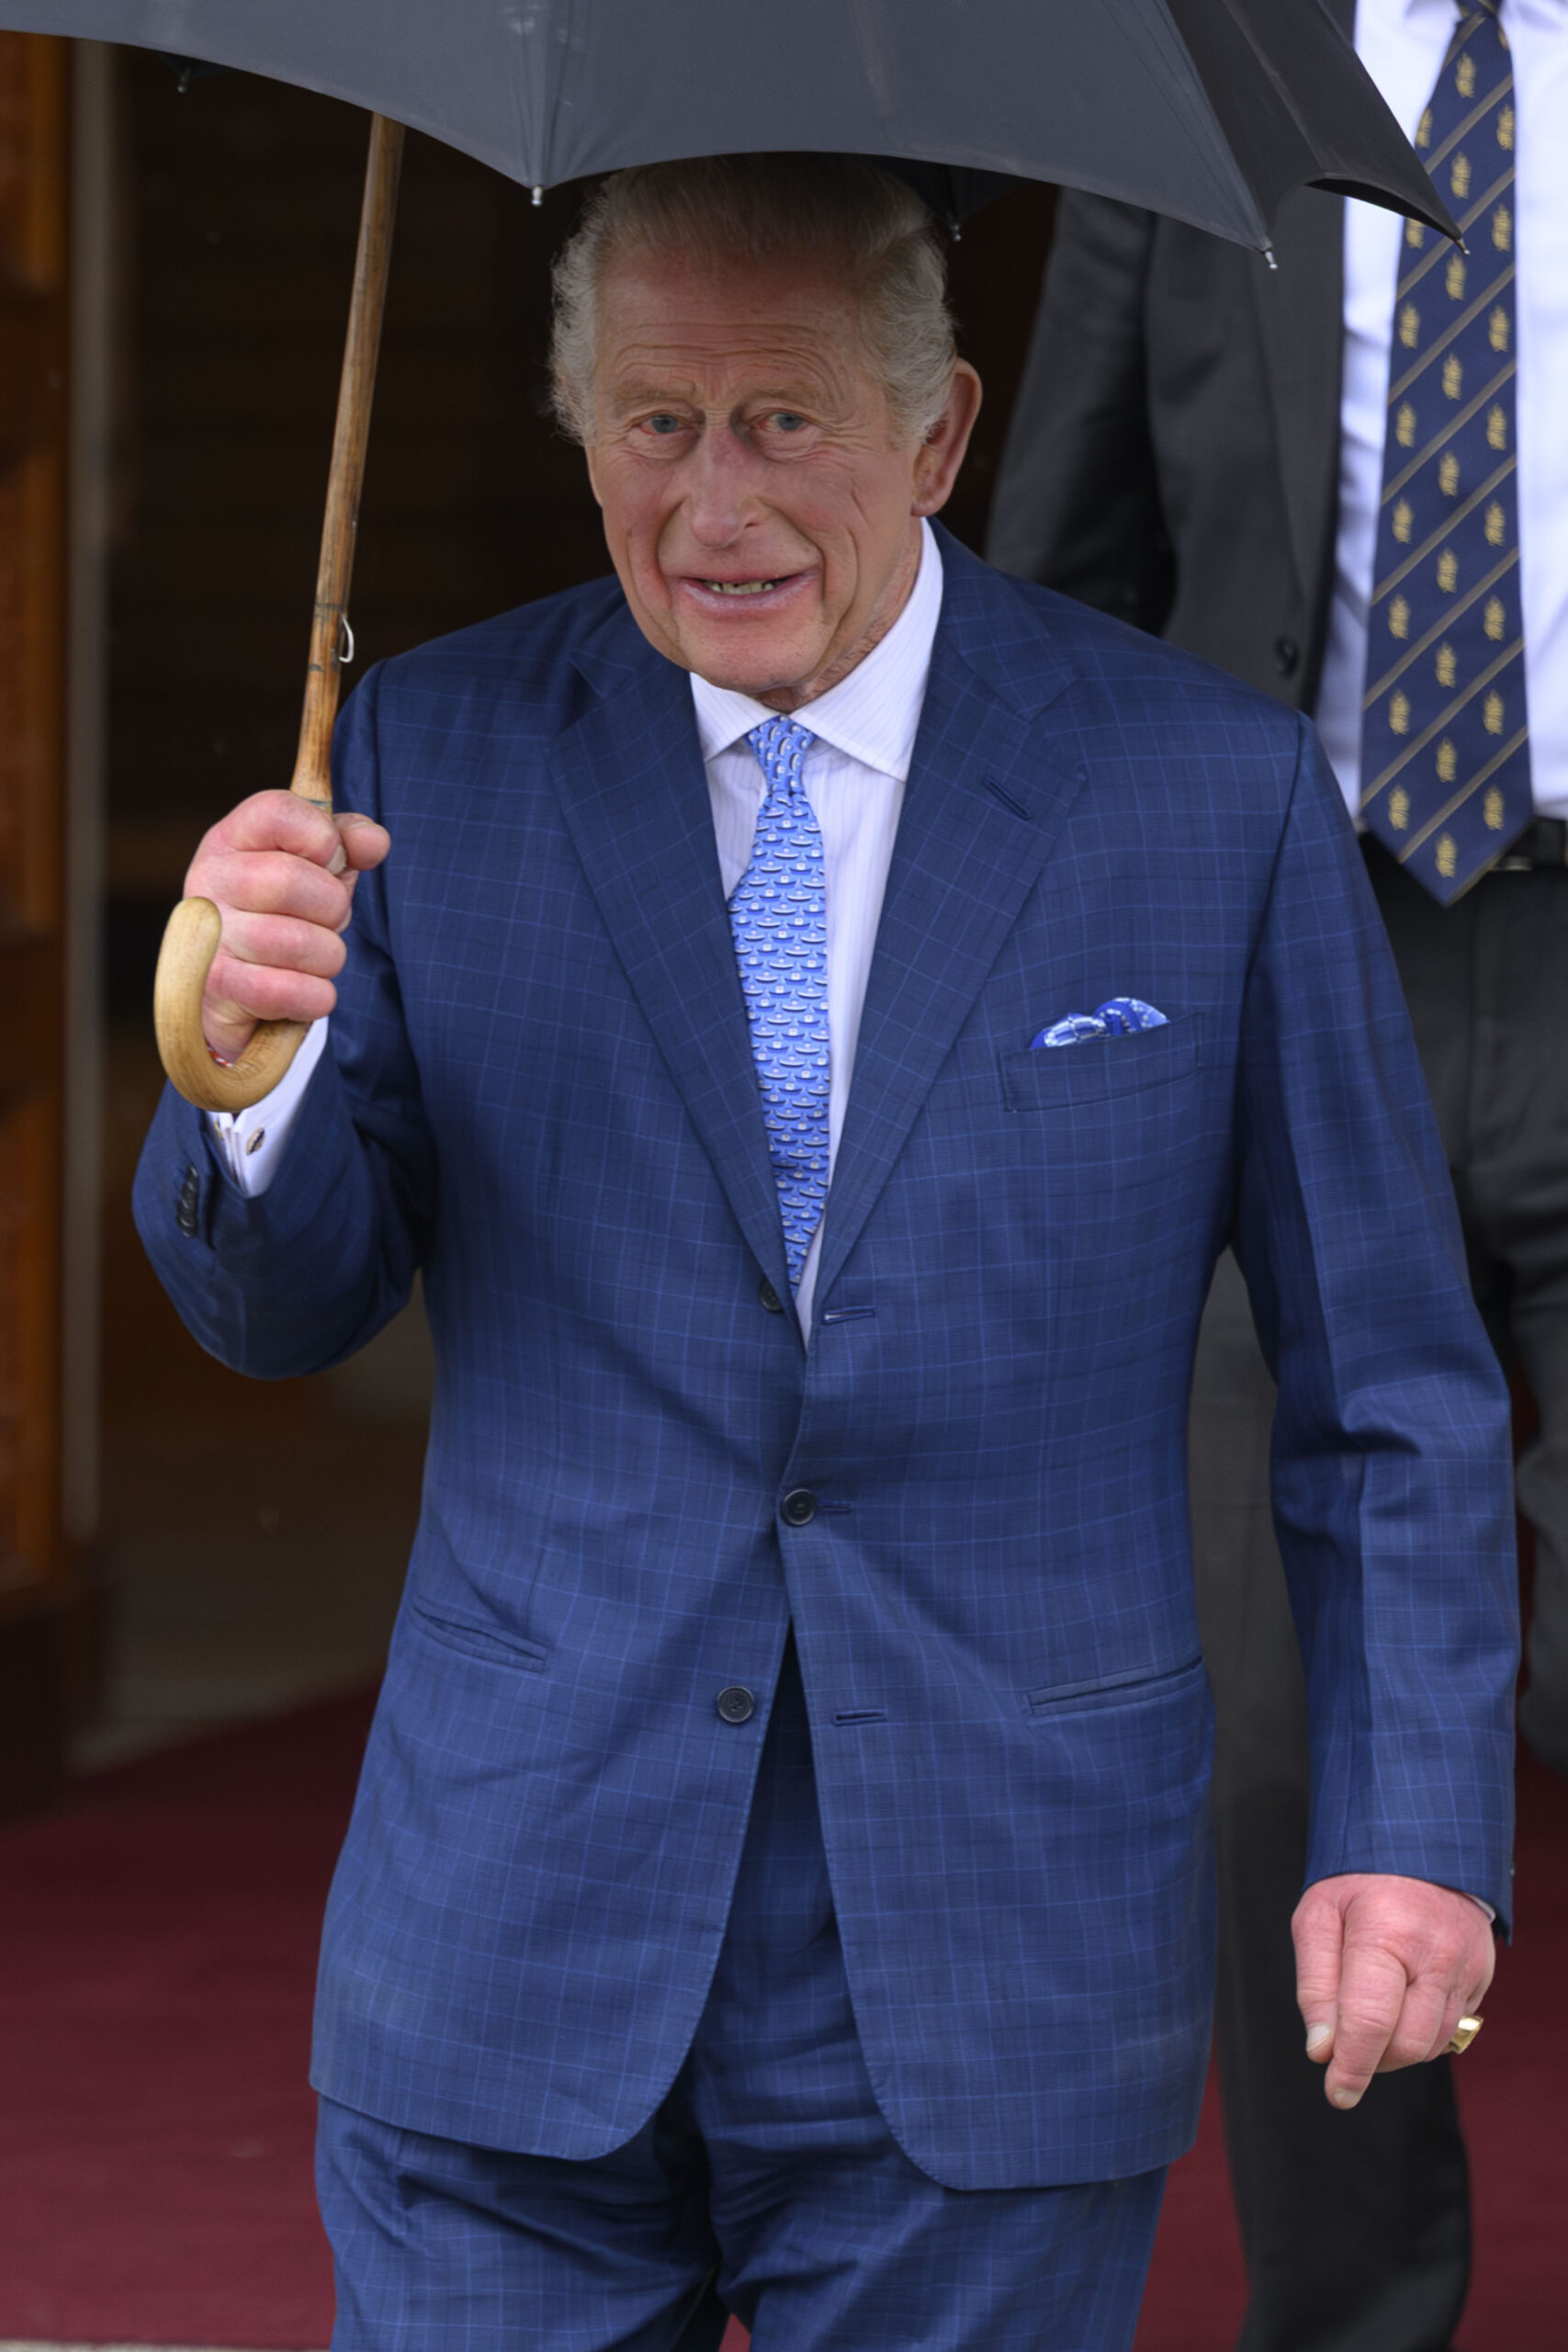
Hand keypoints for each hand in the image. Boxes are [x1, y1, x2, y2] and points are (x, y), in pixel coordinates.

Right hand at [184, 790, 390, 1063]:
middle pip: (291, 880)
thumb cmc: (285, 915)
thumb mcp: (319, 869)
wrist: (238, 990)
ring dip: (328, 957)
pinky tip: (308, 991)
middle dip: (334, 907)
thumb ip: (348, 844)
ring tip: (316, 957)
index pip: (278, 812)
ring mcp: (207, 933)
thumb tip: (373, 841)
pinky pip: (286, 992)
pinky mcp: (216, 987)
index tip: (333, 862)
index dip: (324, 838)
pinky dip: (315, 996)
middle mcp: (209, 878)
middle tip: (329, 920)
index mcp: (233, 838)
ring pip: (297, 942)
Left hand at [1293, 1872, 1494, 2109]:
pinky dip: (1420, 2032)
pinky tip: (1400, 2003)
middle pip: (1407, 2044)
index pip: (1370, 2022)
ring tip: (1371, 2016)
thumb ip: (1315, 1985)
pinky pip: (1450, 2028)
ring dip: (1396, 2049)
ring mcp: (1466, 1967)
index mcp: (1387, 1934)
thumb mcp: (1317, 1915)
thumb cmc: (1360, 1881)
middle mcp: (1436, 1955)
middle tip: (1347, 2044)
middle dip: (1373, 2059)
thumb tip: (1322, 2049)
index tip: (1336, 2093)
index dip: (1351, 2066)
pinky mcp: (1481, 1977)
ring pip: (1432, 2043)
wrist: (1422, 1844)